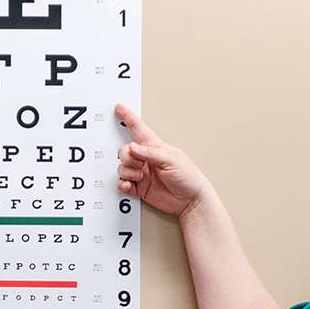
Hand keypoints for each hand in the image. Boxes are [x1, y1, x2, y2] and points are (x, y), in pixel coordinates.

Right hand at [113, 104, 216, 219]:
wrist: (190, 201)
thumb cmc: (188, 177)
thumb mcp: (171, 159)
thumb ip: (150, 152)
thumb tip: (132, 147)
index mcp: (155, 147)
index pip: (139, 129)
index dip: (128, 118)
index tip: (119, 108)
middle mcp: (146, 159)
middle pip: (125, 151)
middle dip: (127, 157)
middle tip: (139, 164)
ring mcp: (142, 173)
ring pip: (122, 167)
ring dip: (128, 172)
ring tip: (140, 177)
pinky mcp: (139, 188)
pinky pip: (123, 183)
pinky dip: (123, 184)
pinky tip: (130, 185)